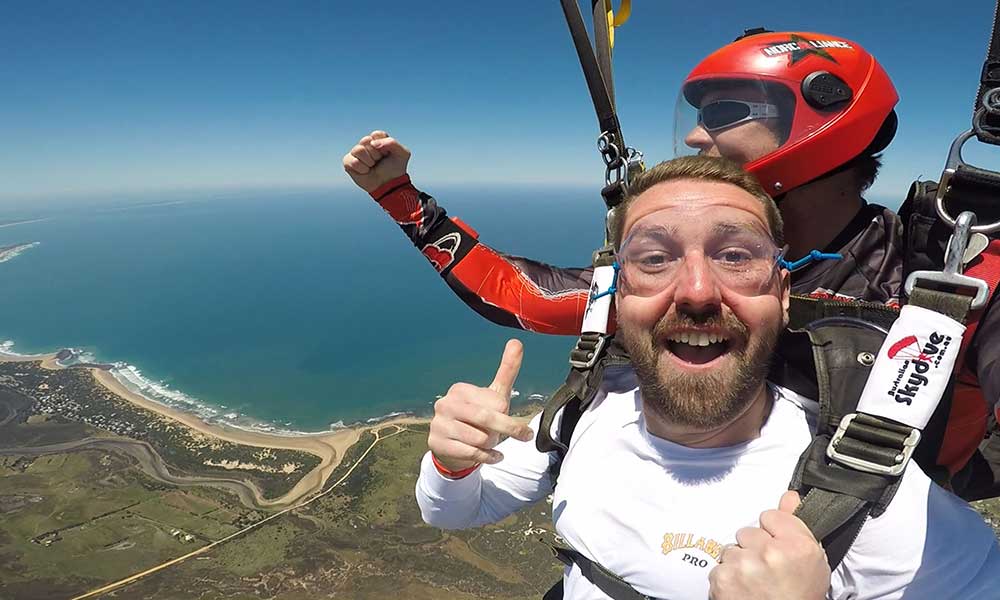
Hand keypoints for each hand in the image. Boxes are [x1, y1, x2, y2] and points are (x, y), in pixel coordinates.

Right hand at [342, 130, 410, 193]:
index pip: (376, 134)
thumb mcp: (403, 154)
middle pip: (366, 140)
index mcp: (378, 140)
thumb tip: (373, 143)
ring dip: (368, 161)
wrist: (389, 185)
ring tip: (372, 167)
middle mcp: (366, 145)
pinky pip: (352, 161)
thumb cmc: (395, 169)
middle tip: (379, 161)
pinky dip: (361, 168)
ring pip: (358, 150)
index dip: (383, 146)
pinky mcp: (348, 162)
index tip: (387, 154)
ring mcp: (356, 153)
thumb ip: (392, 142)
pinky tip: (366, 172)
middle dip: (375, 154)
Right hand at [428, 340, 534, 471]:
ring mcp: (438, 424)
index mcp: (459, 390)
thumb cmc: (479, 418)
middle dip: (509, 429)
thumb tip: (517, 342)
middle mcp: (445, 404)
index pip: (495, 402)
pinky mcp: (436, 444)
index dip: (507, 414)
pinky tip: (491, 455)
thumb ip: (506, 370)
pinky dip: (487, 457)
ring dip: (493, 444)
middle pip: (487, 419)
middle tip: (525, 436)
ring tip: (490, 442)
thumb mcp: (495, 395)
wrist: (454, 447)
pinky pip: (471, 453)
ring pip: (480, 439)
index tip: (509, 417)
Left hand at [709, 491, 829, 599]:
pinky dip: (728, 578)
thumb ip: (796, 524)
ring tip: (755, 582)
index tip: (778, 549)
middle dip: (754, 548)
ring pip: (732, 549)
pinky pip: (720, 567)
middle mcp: (769, 552)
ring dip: (740, 563)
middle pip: (748, 531)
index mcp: (796, 544)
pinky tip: (743, 591)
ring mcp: (743, 565)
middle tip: (767, 570)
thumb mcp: (811, 561)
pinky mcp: (723, 579)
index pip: (770, 515)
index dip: (773, 533)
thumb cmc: (800, 595)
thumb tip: (788, 496)